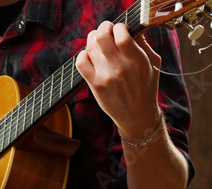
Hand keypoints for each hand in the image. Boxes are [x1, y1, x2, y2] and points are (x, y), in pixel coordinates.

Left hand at [76, 22, 162, 141]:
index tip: (120, 28)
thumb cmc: (146, 87)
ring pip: (90, 48)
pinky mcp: (95, 85)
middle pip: (102, 37)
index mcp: (137, 60)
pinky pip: (81, 64)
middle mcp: (120, 68)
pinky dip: (81, 55)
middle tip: (105, 30)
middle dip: (102, 28)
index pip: (122, 35)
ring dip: (92, 39)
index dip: (118, 27)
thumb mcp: (153, 64)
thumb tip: (133, 28)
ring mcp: (106, 77)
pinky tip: (88, 55)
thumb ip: (144, 44)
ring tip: (97, 40)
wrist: (137, 115)